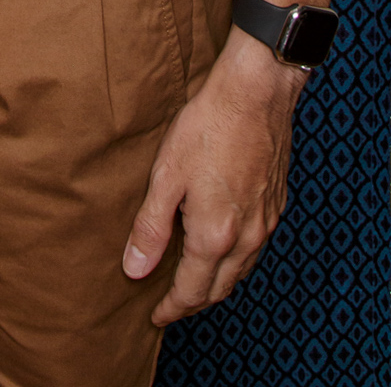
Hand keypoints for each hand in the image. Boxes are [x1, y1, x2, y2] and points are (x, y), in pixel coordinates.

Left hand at [123, 28, 304, 323]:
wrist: (255, 94)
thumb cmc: (208, 127)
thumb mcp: (166, 175)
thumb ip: (151, 227)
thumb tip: (135, 269)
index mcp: (215, 236)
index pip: (192, 291)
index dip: (171, 308)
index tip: (155, 316)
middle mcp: (246, 238)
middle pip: (219, 289)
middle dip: (194, 301)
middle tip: (170, 303)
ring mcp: (265, 223)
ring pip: (240, 271)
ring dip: (216, 282)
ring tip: (191, 279)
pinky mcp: (275, 206)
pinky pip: (255, 249)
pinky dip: (235, 260)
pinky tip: (221, 245)